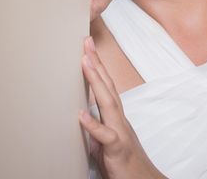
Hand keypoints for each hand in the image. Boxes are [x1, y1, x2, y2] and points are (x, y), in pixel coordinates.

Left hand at [79, 36, 166, 178]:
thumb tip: (83, 117)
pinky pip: (105, 136)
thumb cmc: (125, 163)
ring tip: (85, 62)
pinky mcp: (117, 149)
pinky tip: (80, 115)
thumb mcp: (106, 141)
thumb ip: (96, 127)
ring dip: (96, 81)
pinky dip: (93, 125)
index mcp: (115, 117)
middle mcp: (119, 120)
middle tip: (86, 42)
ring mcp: (119, 132)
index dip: (97, 67)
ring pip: (108, 103)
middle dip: (97, 63)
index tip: (88, 49)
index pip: (106, 86)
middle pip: (107, 86)